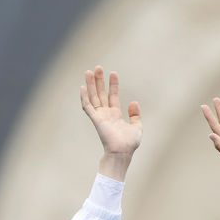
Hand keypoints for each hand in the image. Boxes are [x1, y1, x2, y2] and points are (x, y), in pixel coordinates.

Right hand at [80, 66, 141, 180]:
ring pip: (92, 97)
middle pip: (100, 93)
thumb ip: (135, 115)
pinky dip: (84, 97)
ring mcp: (100, 116)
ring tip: (89, 71)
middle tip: (98, 67)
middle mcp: (106, 114)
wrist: (122, 152)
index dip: (112, 85)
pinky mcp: (96, 120)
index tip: (113, 73)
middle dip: (99, 81)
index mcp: (115, 115)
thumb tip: (133, 102)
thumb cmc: (129, 143)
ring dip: (90, 85)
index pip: (112, 96)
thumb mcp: (137, 127)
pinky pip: (87, 107)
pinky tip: (82, 87)